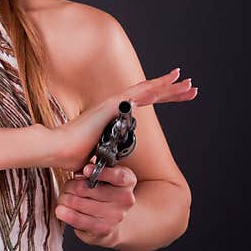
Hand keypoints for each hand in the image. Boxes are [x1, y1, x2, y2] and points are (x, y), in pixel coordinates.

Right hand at [49, 68, 195, 170]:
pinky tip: (171, 81)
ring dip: (170, 87)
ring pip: (149, 90)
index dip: (162, 99)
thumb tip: (110, 169)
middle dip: (172, 91)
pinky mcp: (114, 103)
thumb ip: (108, 155)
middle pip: (150, 94)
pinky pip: (141, 92)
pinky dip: (157, 85)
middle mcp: (117, 105)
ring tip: (189, 83)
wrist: (60, 149)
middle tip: (191, 87)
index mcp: (114, 116)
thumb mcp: (99, 156)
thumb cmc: (74, 155)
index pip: (144, 104)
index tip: (179, 97)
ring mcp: (116, 102)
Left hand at [56, 160, 136, 247]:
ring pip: (79, 203)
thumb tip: (82, 172)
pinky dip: (66, 214)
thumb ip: (94, 169)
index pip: (118, 175)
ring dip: (65, 199)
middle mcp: (126, 198)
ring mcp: (116, 215)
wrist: (110, 220)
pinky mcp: (104, 229)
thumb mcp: (104, 175)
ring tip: (64, 198)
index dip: (101, 172)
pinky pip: (78, 219)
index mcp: (128, 180)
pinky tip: (61, 211)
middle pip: (88, 188)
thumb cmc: (103, 192)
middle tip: (66, 187)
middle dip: (70, 186)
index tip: (85, 170)